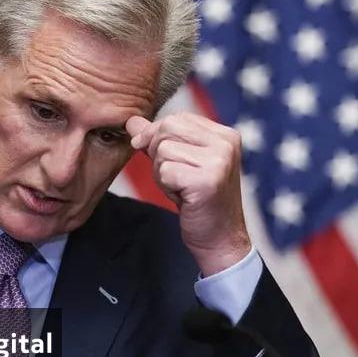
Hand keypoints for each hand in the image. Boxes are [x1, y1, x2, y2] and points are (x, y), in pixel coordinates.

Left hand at [125, 112, 250, 275]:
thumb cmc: (199, 200)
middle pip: (167, 128)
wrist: (219, 238)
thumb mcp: (179, 163)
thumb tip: (132, 121)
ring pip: (163, 150)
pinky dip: (166, 186)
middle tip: (174, 177)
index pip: (176, 118)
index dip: (157, 136)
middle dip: (157, 154)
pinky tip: (183, 197)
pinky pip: (165, 171)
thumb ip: (157, 140)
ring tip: (181, 188)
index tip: (162, 160)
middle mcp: (226, 143)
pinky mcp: (208, 180)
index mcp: (224, 134)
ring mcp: (219, 161)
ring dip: (162, 173)